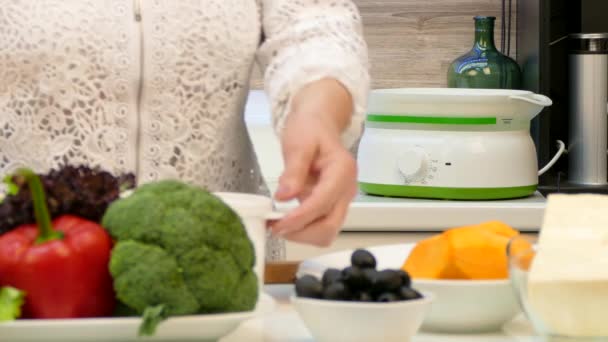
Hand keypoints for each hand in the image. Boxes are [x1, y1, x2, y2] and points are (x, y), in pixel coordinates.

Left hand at [269, 79, 357, 246]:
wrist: (318, 123)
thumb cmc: (309, 129)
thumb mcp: (298, 143)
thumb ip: (293, 171)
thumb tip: (284, 197)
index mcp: (342, 171)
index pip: (322, 204)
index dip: (299, 218)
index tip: (277, 224)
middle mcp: (347, 189)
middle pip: (329, 226)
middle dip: (301, 232)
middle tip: (274, 227)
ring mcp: (342, 199)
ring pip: (326, 232)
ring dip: (302, 234)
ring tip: (278, 224)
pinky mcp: (333, 206)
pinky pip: (321, 226)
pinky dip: (304, 230)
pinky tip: (287, 220)